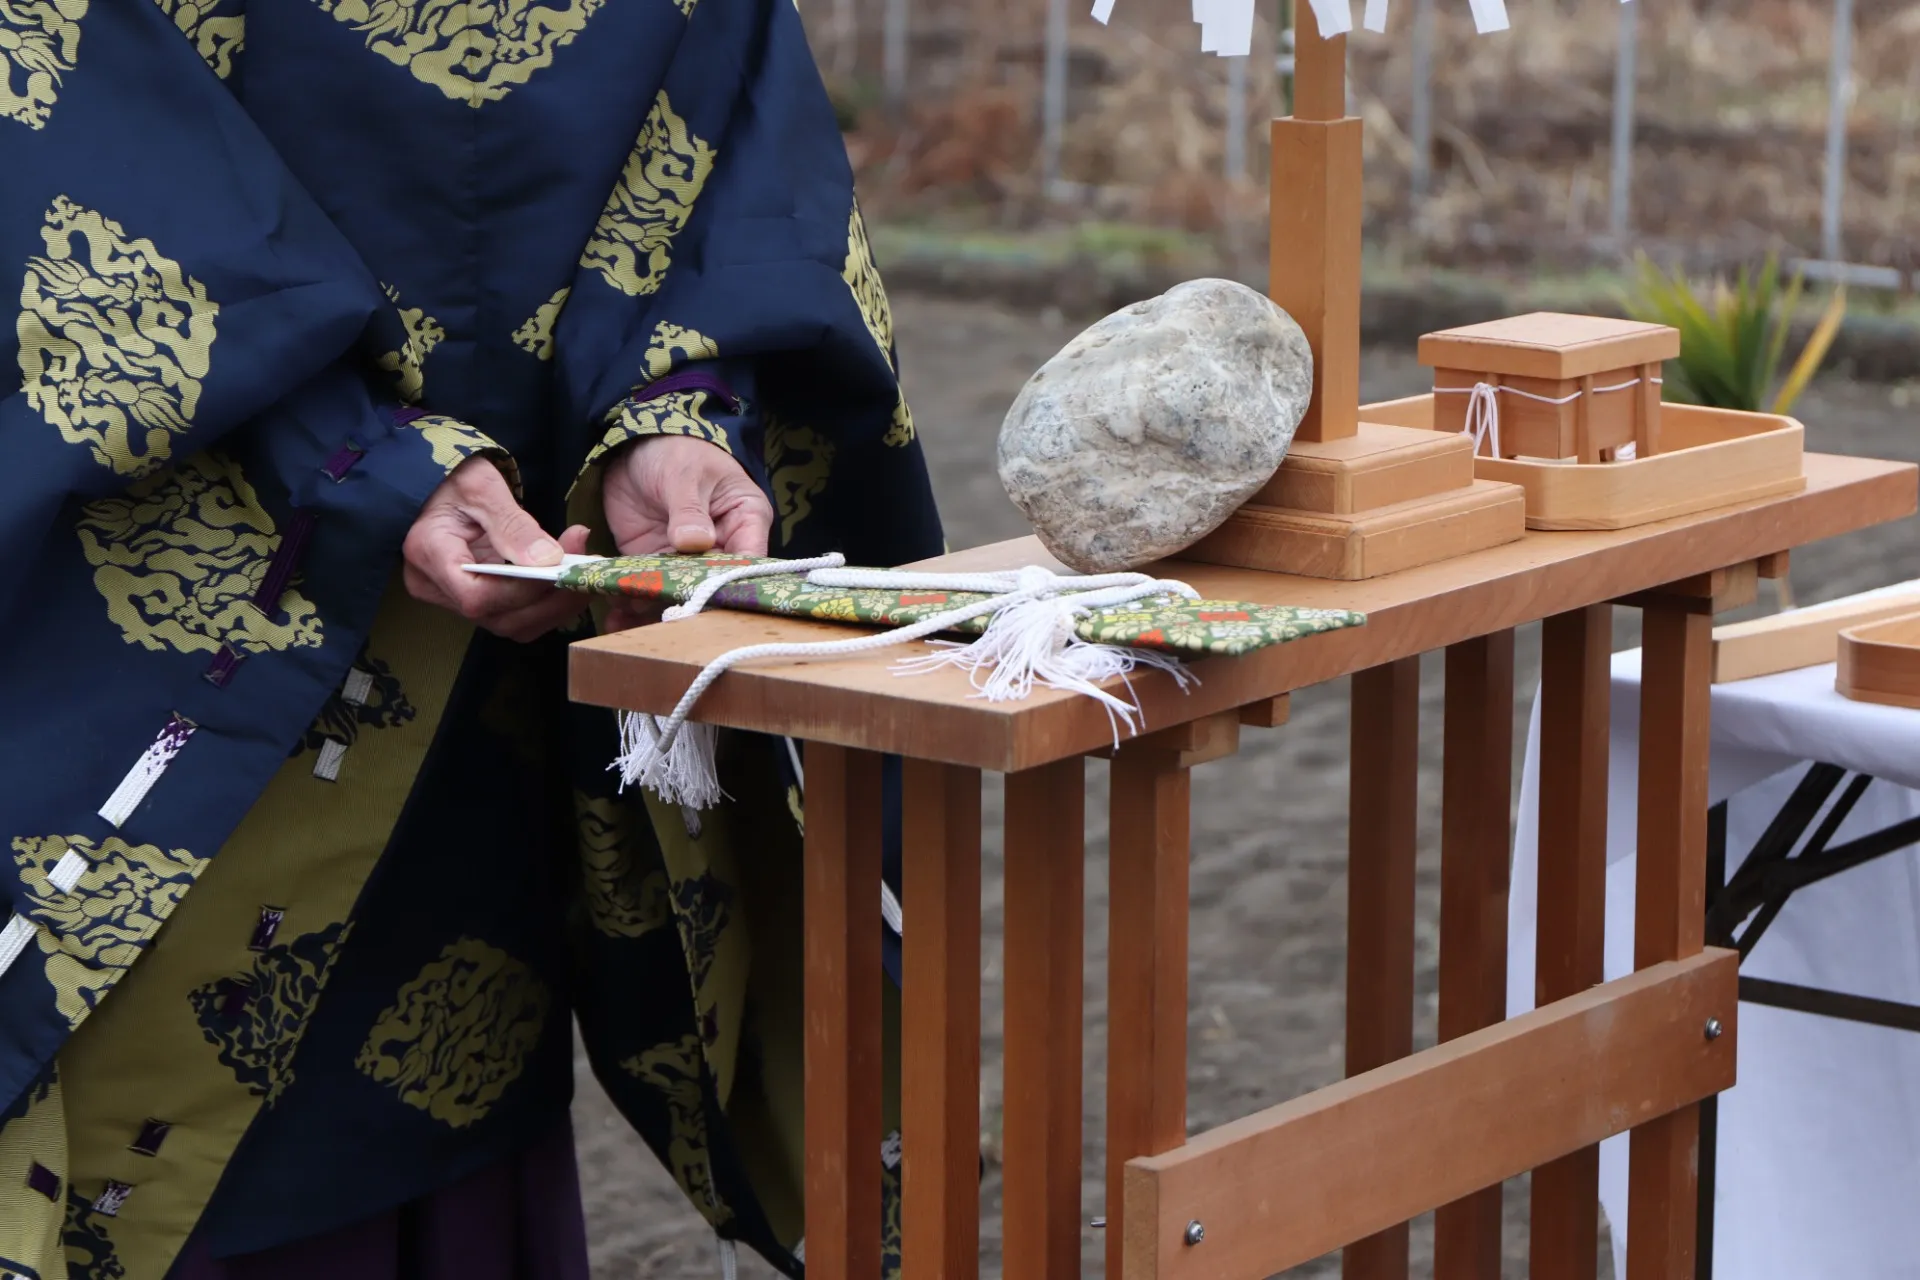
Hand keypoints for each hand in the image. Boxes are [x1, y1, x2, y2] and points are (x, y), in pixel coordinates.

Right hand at [402, 457, 590, 642]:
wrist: (439, 486)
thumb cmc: (455, 479)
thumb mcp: (483, 487)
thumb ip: (513, 524)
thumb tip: (546, 560)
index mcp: (429, 554)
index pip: (478, 597)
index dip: (524, 590)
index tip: (561, 566)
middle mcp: (434, 587)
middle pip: (499, 618)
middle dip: (550, 599)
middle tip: (586, 569)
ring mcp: (452, 600)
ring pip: (512, 624)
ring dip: (554, 606)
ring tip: (582, 574)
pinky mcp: (475, 601)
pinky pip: (515, 617)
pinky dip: (546, 605)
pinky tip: (566, 581)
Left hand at [600, 435, 772, 632]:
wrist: (635, 447)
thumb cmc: (676, 449)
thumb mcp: (684, 473)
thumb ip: (689, 509)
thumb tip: (696, 542)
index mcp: (746, 520)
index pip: (749, 558)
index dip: (732, 580)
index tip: (707, 595)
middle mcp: (723, 546)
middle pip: (714, 583)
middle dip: (689, 601)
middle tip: (666, 617)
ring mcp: (688, 558)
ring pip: (679, 591)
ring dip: (656, 607)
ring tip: (630, 616)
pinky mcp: (656, 562)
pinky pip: (649, 587)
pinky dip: (632, 602)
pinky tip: (615, 616)